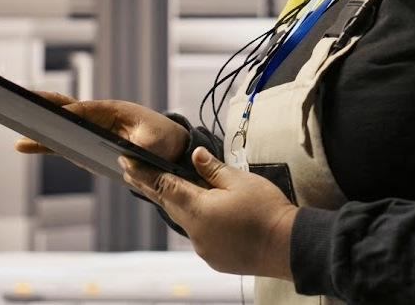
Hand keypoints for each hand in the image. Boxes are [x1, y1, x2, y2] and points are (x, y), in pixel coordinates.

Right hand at [13, 92, 189, 163]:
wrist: (168, 147)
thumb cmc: (161, 139)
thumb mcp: (153, 143)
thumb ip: (138, 151)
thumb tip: (121, 161)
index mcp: (112, 110)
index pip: (84, 109)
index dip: (66, 113)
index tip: (49, 117)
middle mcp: (96, 116)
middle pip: (64, 107)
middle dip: (41, 105)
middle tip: (15, 101)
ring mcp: (88, 129)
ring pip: (58, 123)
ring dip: (37, 125)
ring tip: (13, 128)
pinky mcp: (85, 145)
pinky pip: (61, 143)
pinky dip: (43, 144)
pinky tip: (24, 145)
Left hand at [120, 147, 297, 280]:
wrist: (289, 247)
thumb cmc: (266, 211)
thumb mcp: (240, 181)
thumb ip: (212, 169)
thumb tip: (194, 155)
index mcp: (197, 208)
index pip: (162, 185)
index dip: (142, 172)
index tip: (125, 162)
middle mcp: (194, 231)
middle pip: (167, 203)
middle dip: (150, 186)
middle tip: (131, 171)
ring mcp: (203, 248)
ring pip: (183, 220)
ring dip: (176, 203)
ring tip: (168, 187)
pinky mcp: (215, 258)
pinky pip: (198, 235)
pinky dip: (196, 220)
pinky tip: (204, 213)